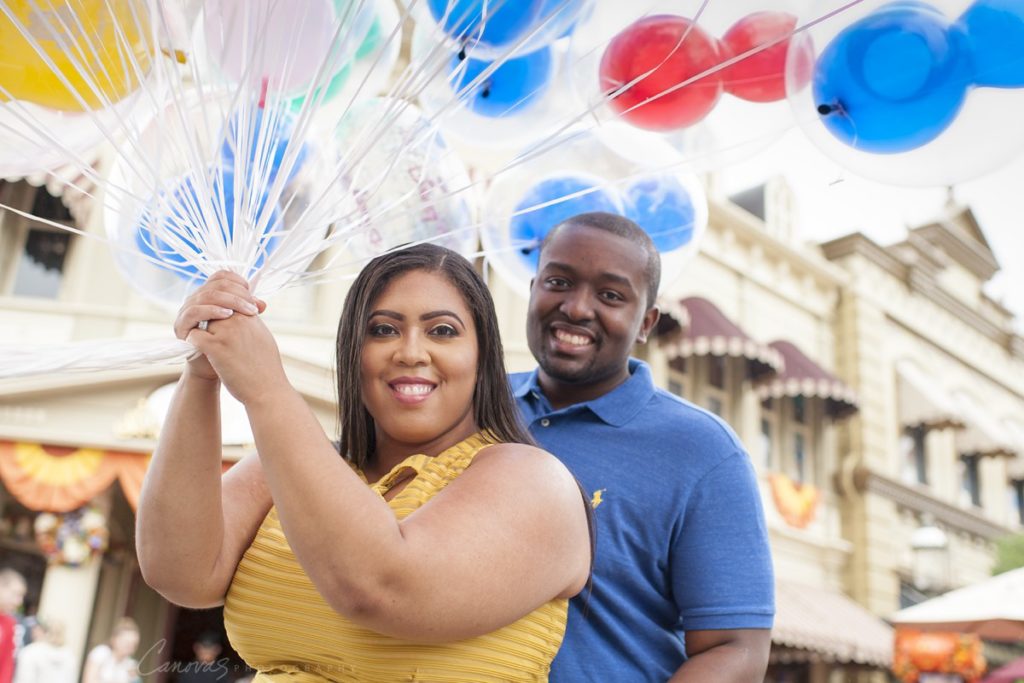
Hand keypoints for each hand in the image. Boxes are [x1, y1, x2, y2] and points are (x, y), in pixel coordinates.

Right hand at [174, 271, 265, 380]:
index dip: (238, 281)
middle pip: (215, 284)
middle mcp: (196, 300)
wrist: (215, 369)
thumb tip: (263, 304)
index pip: (221, 276)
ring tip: (246, 310)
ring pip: (206, 295)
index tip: (252, 296)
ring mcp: (186, 311)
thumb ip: (248, 312)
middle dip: (238, 293)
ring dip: (229, 300)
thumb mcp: (241, 326)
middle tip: (253, 307)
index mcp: (209, 295)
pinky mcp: (180, 326)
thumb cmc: (229, 346)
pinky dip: (212, 310)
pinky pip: (194, 311)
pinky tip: (227, 315)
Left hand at [185, 291, 287, 405]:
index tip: (216, 318)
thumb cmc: (266, 367)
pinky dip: (192, 342)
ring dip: (200, 329)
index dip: (219, 308)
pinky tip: (197, 350)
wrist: (268, 390)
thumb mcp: (263, 337)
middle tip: (204, 328)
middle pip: (213, 308)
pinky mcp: (215, 346)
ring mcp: (226, 332)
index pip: (228, 300)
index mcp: (250, 316)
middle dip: (208, 318)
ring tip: (203, 341)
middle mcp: (238, 320)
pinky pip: (194, 336)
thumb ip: (252, 321)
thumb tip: (246, 311)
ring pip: (202, 320)